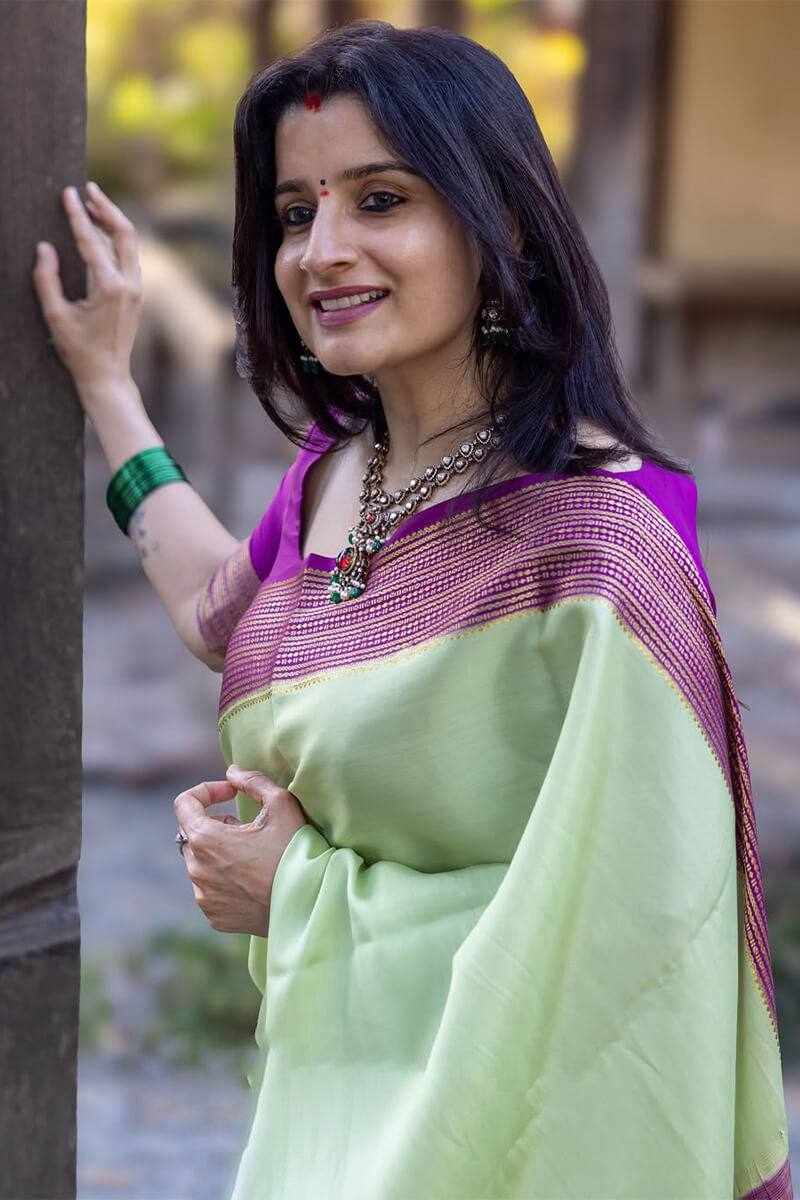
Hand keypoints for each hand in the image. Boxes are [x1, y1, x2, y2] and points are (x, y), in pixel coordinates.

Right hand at [31, 181, 143, 401]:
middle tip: (88, 188)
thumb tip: (44, 247)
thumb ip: (47, 280)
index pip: (91, 242)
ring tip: (93, 204)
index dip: (77, 215)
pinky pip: (129, 258)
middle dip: (106, 208)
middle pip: (124, 233)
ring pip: (130, 244)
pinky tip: (102, 231)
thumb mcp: (55, 316)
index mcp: (109, 288)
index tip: (67, 193)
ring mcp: (137, 290)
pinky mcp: (136, 295)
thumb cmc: (78, 350)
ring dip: (113, 222)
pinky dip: (117, 240)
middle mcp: (129, 285)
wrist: (107, 376)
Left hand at [173, 766, 308, 936]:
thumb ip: (253, 781)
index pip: (184, 804)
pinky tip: (252, 881)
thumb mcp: (281, 804)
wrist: (309, 903)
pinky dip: (224, 881)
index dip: (207, 791)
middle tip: (249, 829)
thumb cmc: (295, 850)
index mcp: (205, 838)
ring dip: (219, 853)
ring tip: (253, 855)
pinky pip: (210, 890)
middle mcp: (196, 868)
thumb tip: (233, 773)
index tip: (231, 794)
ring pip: (201, 863)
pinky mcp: (214, 916)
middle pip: (194, 835)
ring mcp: (204, 896)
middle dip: (216, 825)